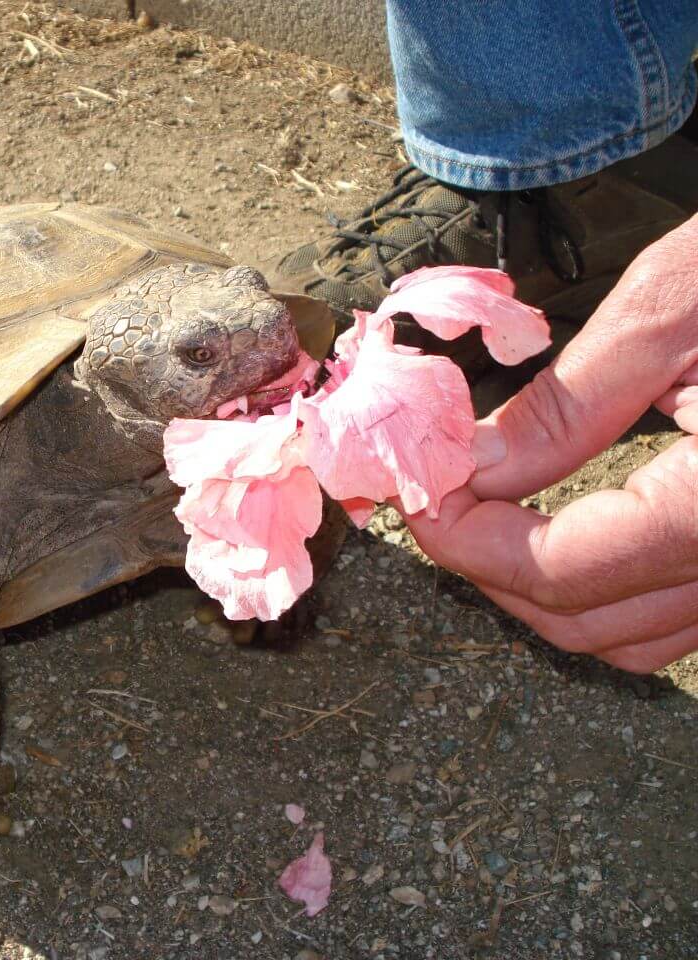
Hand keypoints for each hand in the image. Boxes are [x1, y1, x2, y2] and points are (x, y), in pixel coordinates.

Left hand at [402, 213, 697, 672]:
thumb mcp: (677, 308)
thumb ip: (566, 407)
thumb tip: (469, 468)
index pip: (561, 571)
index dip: (465, 540)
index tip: (417, 491)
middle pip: (586, 622)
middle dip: (490, 567)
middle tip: (439, 496)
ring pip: (632, 639)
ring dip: (542, 589)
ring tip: (489, 513)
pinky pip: (680, 619)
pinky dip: (607, 590)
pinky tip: (568, 529)